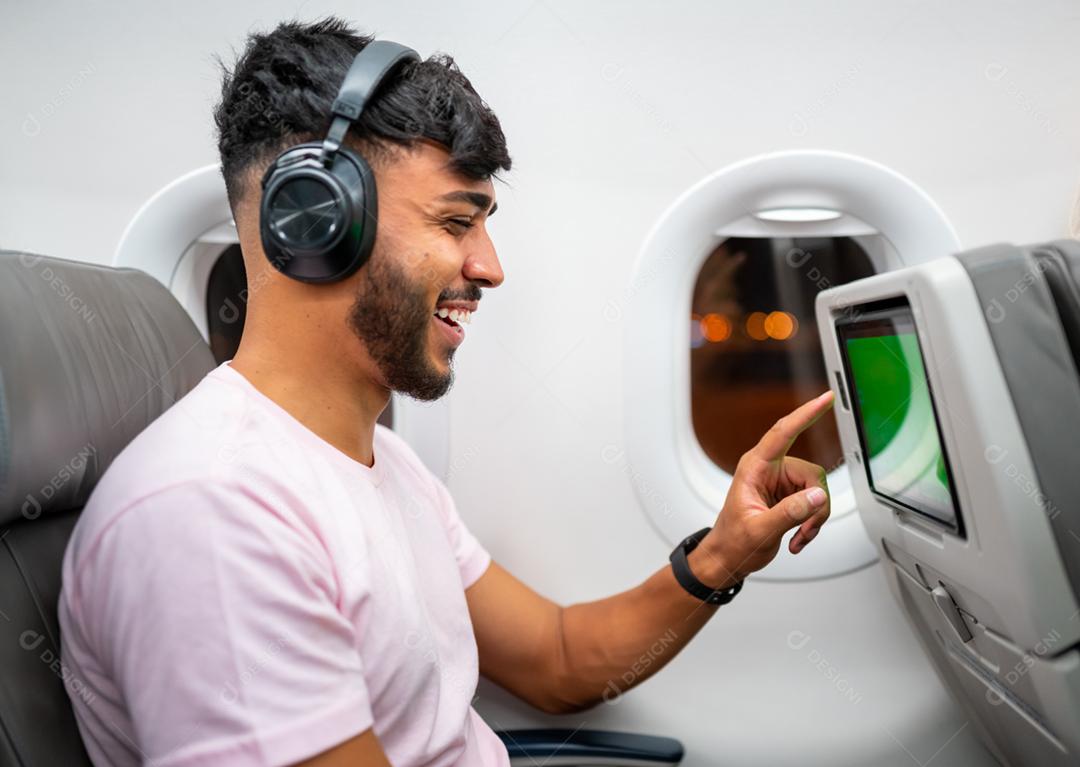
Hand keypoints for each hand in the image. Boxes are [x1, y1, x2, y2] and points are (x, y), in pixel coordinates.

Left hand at [691, 391, 834, 586]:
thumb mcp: (759, 531)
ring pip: (817, 489)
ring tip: (799, 536)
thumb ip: (789, 513)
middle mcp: (769, 469)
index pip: (783, 433)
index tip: (825, 398)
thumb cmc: (733, 542)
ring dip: (814, 518)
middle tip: (807, 530)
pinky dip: (812, 522)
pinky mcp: (789, 495)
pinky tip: (798, 537)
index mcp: (754, 467)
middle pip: (812, 474)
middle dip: (815, 505)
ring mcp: (780, 482)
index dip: (805, 414)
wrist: (728, 557)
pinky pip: (814, 501)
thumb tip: (816, 497)